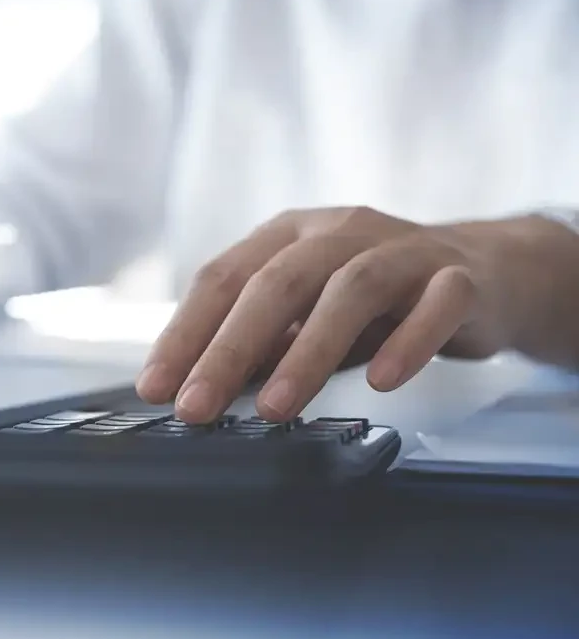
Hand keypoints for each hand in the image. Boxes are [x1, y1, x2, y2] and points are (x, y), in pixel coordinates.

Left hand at [136, 206, 516, 422]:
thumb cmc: (375, 302)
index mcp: (288, 235)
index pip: (222, 278)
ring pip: (350, 289)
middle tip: (197, 407)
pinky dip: (407, 341)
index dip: (184, 333)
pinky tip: (382, 381)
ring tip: (275, 408)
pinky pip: (435, 304)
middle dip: (229, 349)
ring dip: (307, 351)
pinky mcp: (458, 276)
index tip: (155, 388)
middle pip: (276, 282)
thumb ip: (261, 344)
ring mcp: (401, 248)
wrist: (485, 274)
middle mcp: (338, 231)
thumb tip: (197, 389)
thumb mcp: (306, 317)